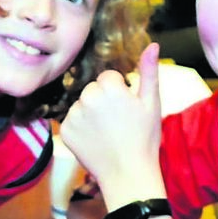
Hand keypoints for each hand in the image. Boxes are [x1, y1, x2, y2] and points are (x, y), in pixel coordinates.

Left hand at [61, 43, 162, 202]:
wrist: (128, 174)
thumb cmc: (145, 139)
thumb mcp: (152, 103)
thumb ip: (149, 71)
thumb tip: (152, 44)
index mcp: (109, 88)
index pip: (108, 77)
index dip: (119, 92)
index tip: (126, 109)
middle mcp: (88, 98)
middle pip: (93, 89)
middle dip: (103, 100)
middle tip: (117, 122)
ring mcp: (74, 115)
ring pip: (82, 104)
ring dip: (91, 113)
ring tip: (107, 132)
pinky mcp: (65, 131)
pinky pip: (72, 120)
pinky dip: (81, 128)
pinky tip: (95, 139)